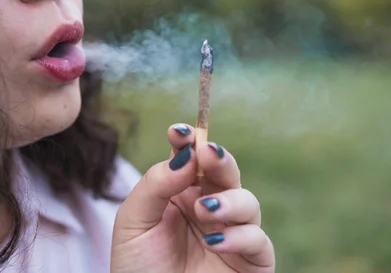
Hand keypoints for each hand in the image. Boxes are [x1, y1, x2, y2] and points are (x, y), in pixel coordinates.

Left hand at [111, 123, 274, 272]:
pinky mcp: (250, 261)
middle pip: (225, 172)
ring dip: (229, 200)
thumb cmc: (138, 268)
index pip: (190, 159)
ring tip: (204, 210)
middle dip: (219, 158)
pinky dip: (240, 236)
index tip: (178, 131)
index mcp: (180, 195)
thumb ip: (155, 184)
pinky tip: (214, 241)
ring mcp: (231, 233)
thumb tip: (184, 156)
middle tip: (207, 153)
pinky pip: (258, 240)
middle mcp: (209, 209)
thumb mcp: (133, 223)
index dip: (189, 141)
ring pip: (248, 200)